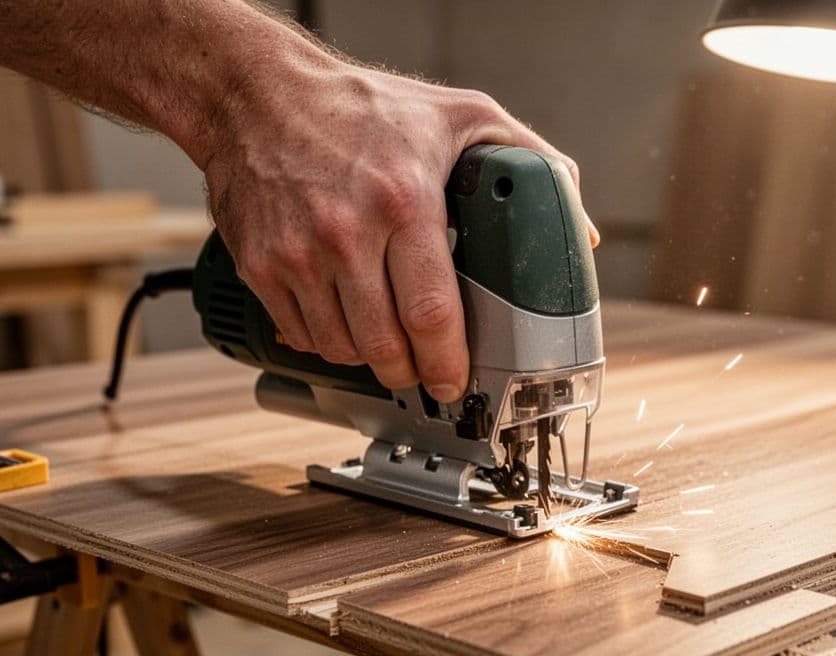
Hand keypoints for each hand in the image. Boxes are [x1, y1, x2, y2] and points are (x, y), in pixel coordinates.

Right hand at [202, 59, 597, 402]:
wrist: (255, 94)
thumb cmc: (359, 105)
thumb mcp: (459, 114)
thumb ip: (529, 160)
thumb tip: (580, 225)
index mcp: (404, 200)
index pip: (432, 312)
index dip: (449, 362)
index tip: (458, 382)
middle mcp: (346, 233)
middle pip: (385, 346)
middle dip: (412, 373)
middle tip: (425, 374)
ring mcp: (297, 254)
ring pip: (343, 349)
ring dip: (370, 359)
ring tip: (386, 342)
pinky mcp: (261, 266)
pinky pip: (302, 334)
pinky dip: (327, 341)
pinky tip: (344, 320)